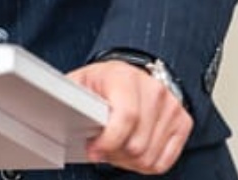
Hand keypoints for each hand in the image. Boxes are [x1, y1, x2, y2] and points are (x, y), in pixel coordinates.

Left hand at [67, 60, 192, 174]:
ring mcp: (171, 107)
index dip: (107, 142)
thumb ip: (71, 100)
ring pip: (148, 157)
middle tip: (102, 148)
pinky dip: (146, 164)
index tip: (93, 150)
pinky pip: (163, 162)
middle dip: (114, 154)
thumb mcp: (81, 84)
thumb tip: (56, 116)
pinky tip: (133, 151)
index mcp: (125, 78)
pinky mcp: (182, 122)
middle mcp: (153, 90)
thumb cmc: (104, 81)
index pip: (126, 118)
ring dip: (128, 161)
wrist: (131, 73)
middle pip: (136, 145)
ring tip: (117, 147)